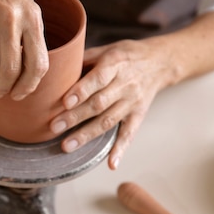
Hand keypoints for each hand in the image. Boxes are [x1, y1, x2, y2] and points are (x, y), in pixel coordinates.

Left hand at [49, 37, 174, 168]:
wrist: (160, 62)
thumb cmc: (126, 55)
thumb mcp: (106, 49)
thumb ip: (84, 59)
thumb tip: (56, 70)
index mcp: (115, 64)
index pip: (97, 79)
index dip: (81, 91)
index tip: (65, 102)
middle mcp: (125, 85)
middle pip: (98, 103)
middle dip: (75, 117)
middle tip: (54, 127)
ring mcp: (132, 102)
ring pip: (108, 121)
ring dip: (87, 135)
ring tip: (67, 146)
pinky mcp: (138, 116)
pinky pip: (129, 134)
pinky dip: (120, 150)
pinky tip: (111, 164)